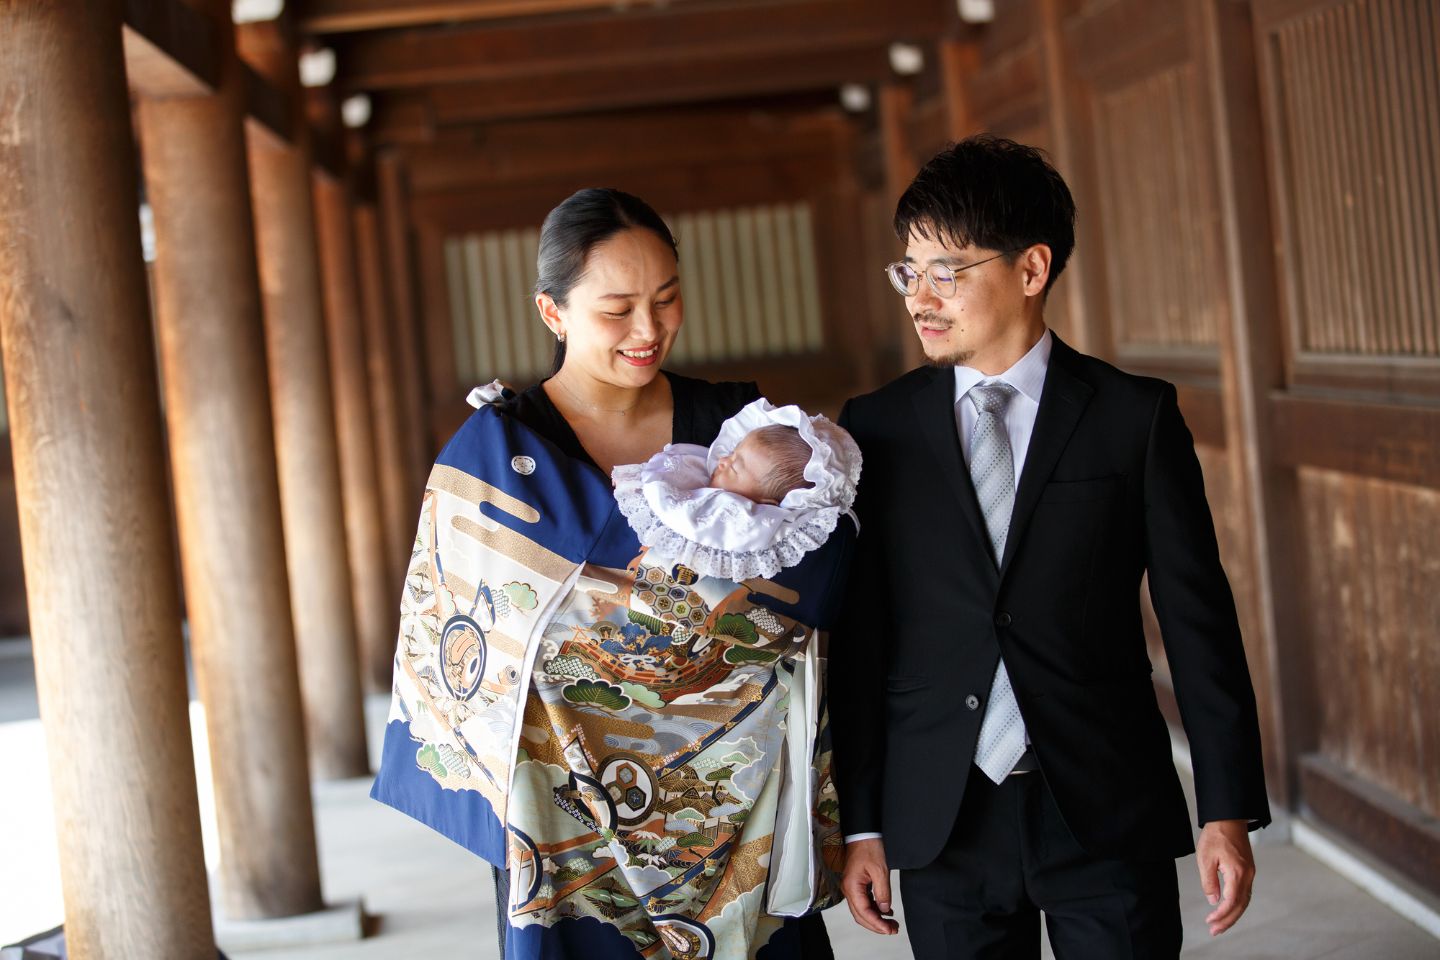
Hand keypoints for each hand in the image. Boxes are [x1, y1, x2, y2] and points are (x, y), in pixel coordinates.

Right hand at [841, 837, 899, 934]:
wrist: (863, 834)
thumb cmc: (869, 848)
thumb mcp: (880, 870)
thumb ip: (883, 893)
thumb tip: (885, 910)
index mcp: (852, 887)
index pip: (864, 912)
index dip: (877, 924)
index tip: (889, 930)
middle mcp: (849, 890)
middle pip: (860, 916)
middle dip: (877, 925)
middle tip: (893, 929)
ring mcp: (852, 888)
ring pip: (862, 911)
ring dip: (876, 919)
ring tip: (892, 923)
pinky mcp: (857, 885)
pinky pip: (864, 903)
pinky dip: (875, 910)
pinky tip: (887, 912)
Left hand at [1197, 819, 1254, 935]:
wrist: (1229, 818)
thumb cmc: (1215, 836)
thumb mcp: (1205, 858)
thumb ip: (1209, 881)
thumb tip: (1214, 901)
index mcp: (1238, 872)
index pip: (1231, 901)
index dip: (1221, 914)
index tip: (1210, 922)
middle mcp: (1248, 875)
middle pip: (1241, 905)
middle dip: (1228, 920)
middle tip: (1214, 931)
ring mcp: (1250, 873)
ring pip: (1244, 901)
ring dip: (1232, 914)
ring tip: (1219, 925)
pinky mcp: (1248, 871)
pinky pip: (1245, 893)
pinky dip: (1237, 904)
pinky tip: (1227, 909)